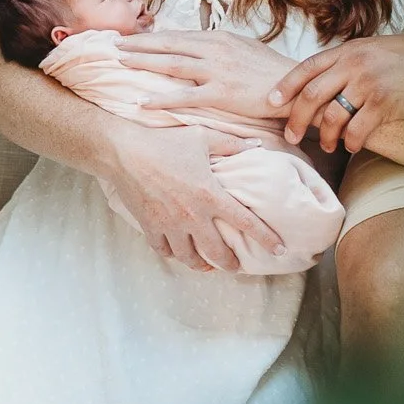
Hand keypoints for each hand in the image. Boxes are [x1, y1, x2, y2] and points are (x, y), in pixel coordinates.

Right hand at [110, 126, 282, 271]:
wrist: (124, 152)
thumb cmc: (164, 142)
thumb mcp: (202, 137)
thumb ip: (232, 144)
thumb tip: (257, 145)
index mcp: (210, 195)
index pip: (246, 222)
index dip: (266, 238)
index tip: (279, 249)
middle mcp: (193, 216)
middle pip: (218, 251)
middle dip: (230, 263)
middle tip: (237, 266)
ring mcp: (170, 224)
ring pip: (190, 257)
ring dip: (201, 264)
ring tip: (208, 265)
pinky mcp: (150, 226)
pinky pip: (164, 250)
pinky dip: (173, 254)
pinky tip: (178, 252)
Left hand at [115, 29, 295, 116]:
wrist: (296, 88)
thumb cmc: (270, 71)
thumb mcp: (243, 49)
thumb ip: (219, 48)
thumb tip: (198, 47)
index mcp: (219, 38)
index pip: (178, 35)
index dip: (152, 36)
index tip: (131, 36)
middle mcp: (215, 50)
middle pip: (168, 44)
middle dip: (138, 43)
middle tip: (112, 43)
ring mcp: (217, 71)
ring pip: (171, 64)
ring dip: (143, 62)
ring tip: (119, 62)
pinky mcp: (221, 93)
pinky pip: (184, 96)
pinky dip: (160, 98)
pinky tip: (141, 101)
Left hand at [270, 30, 403, 153]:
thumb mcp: (373, 50)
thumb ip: (348, 63)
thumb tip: (321, 87)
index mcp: (348, 50)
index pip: (306, 68)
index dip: (285, 86)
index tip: (270, 103)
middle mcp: (354, 64)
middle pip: (311, 94)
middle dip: (296, 118)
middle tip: (291, 136)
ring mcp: (369, 83)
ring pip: (332, 115)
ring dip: (326, 136)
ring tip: (328, 147)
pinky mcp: (386, 102)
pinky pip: (357, 129)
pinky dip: (350, 143)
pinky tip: (352, 148)